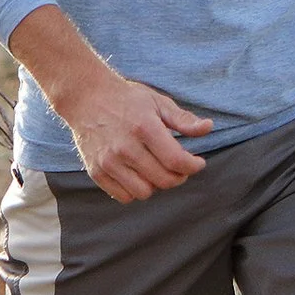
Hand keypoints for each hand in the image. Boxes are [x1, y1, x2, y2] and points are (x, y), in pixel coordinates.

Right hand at [58, 69, 213, 202]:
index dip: (193, 166)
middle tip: (179, 167)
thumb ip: (184, 120)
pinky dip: (135, 190)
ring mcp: (108, 161)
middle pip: (163, 180)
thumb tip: (208, 128)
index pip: (176, 161)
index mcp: (144, 127)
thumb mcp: (158, 102)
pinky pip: (124, 196)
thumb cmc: (127, 99)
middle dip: (179, 176)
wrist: (86, 97)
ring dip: (156, 184)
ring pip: (144, 193)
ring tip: (156, 169)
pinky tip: (138, 174)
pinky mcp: (96, 171)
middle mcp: (125, 147)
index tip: (197, 163)